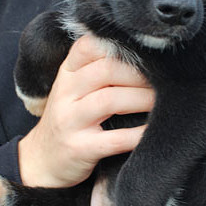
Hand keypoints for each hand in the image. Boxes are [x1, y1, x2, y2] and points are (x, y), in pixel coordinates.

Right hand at [18, 35, 153, 187]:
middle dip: (140, 75)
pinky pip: (115, 139)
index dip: (120, 46)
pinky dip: (138, 134)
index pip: (90, 46)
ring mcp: (70, 121)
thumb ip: (99, 68)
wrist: (41, 160)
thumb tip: (146, 54)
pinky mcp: (79, 148)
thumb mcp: (74, 88)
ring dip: (142, 99)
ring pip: (109, 100)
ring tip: (161, 102)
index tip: (146, 53)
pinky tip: (152, 130)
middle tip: (163, 81)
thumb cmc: (70, 118)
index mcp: (67, 73)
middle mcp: (65, 92)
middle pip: (106, 70)